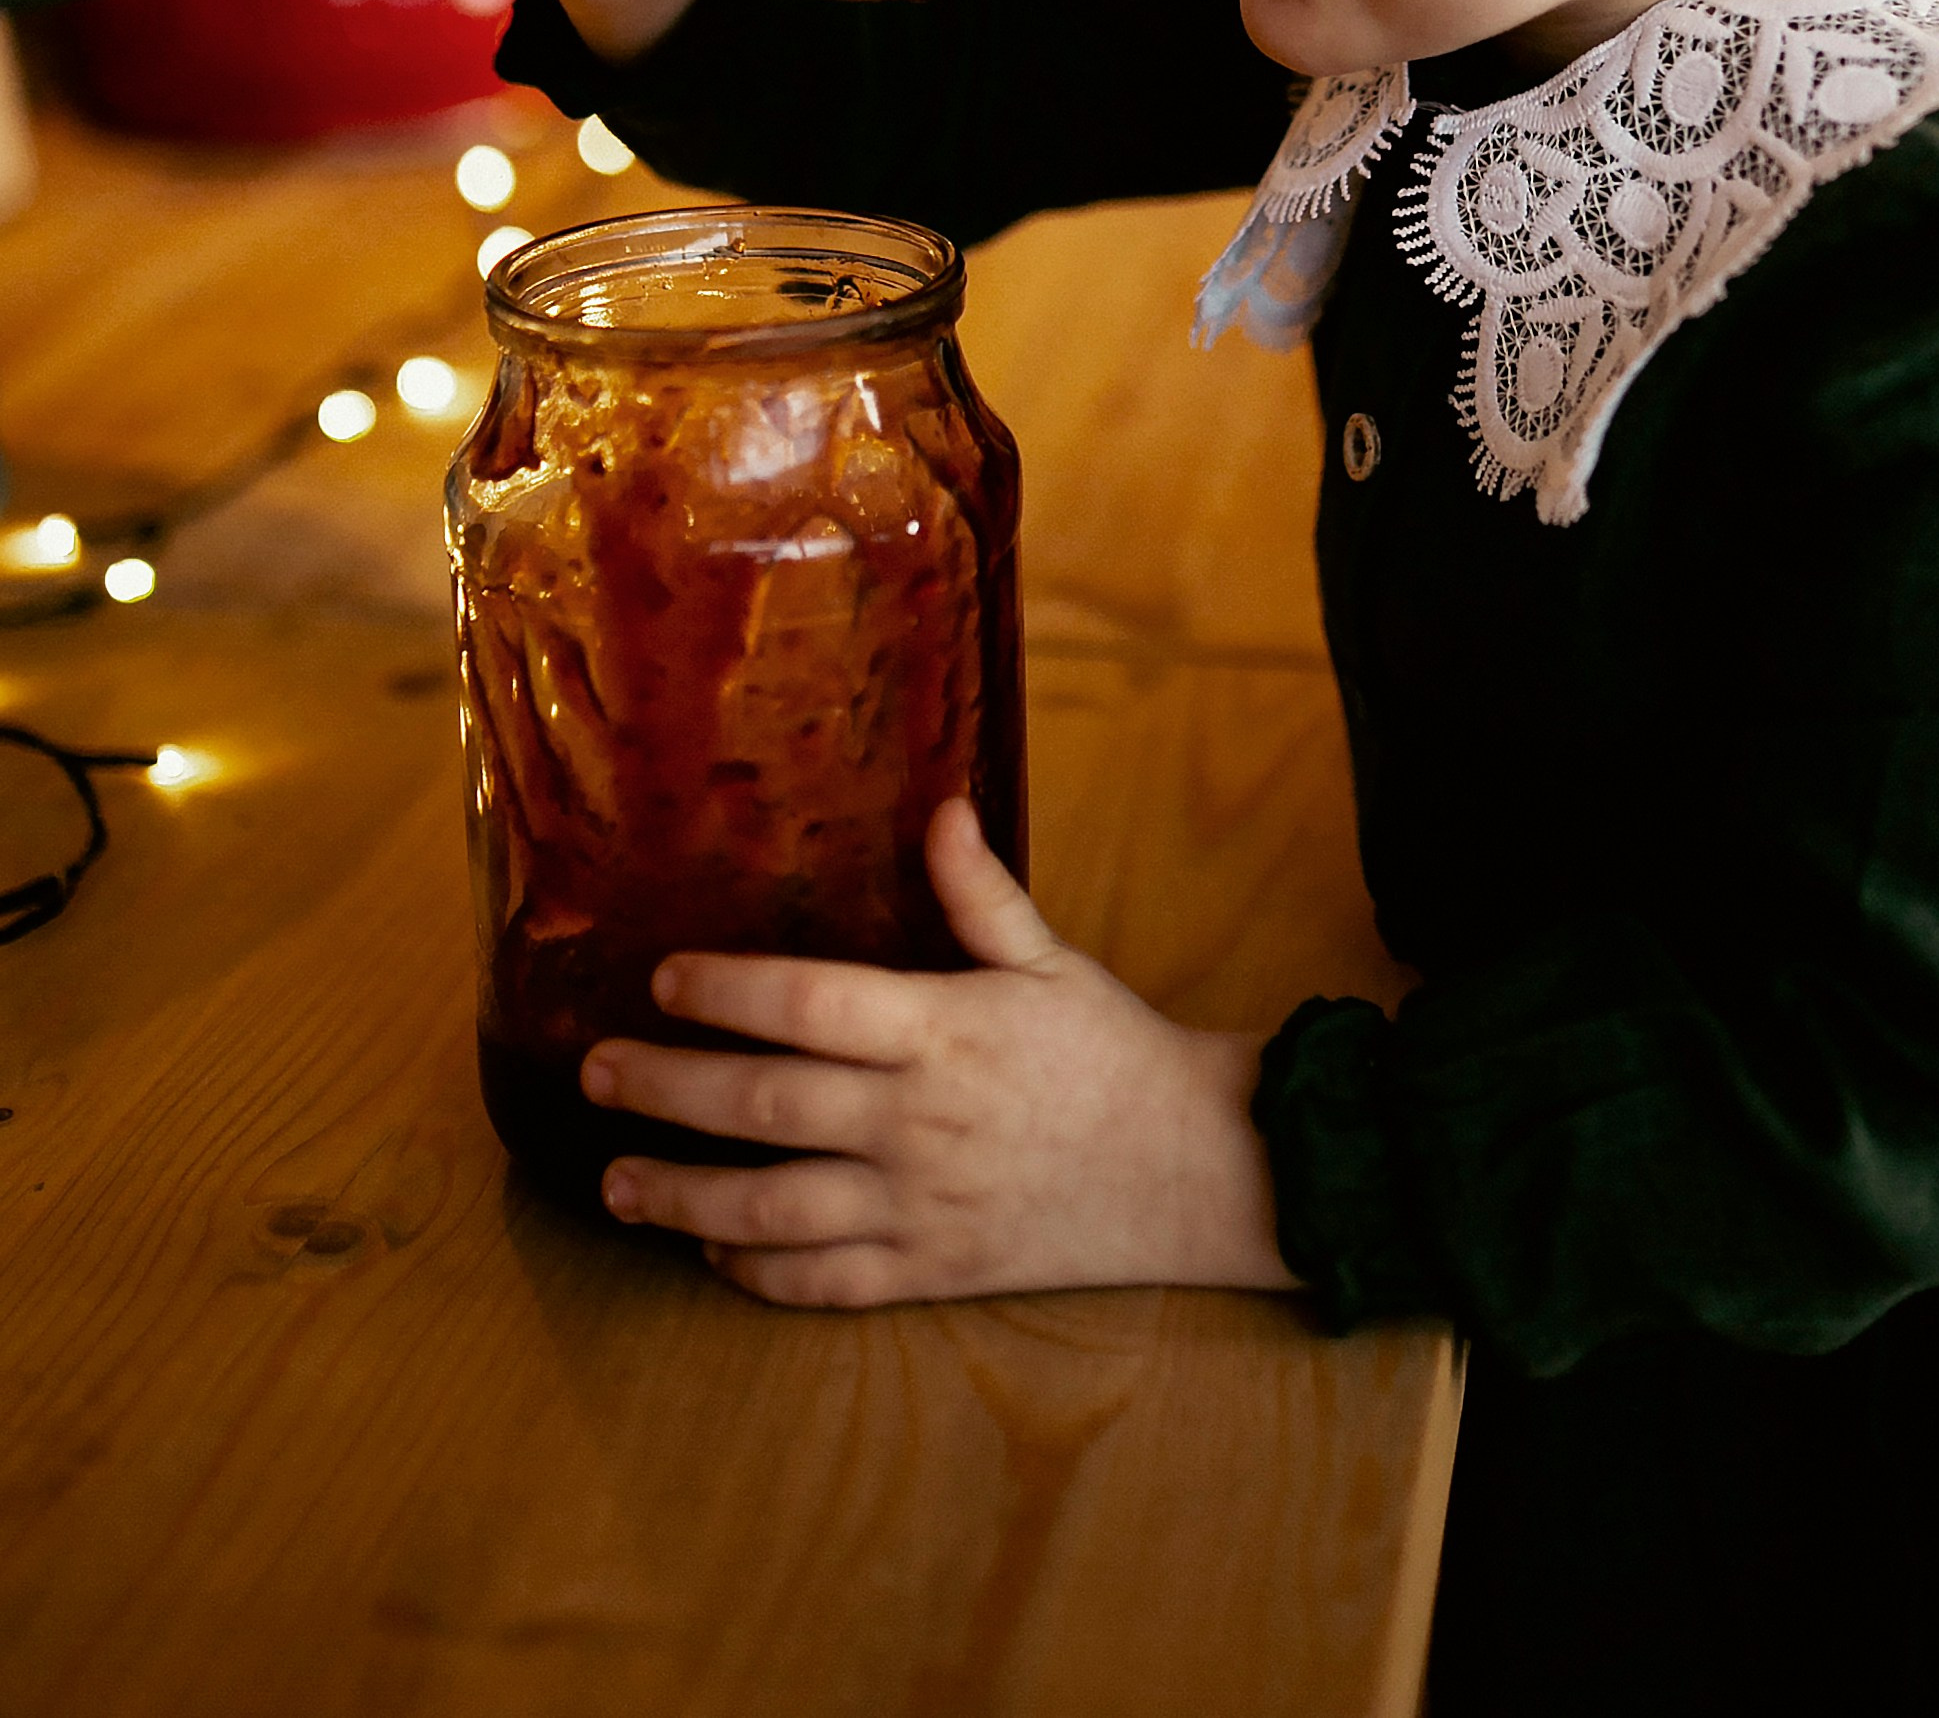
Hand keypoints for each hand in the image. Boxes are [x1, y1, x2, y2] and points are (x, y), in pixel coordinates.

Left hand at [583, 799, 1298, 1308]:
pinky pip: (823, 1282)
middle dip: (667, 1089)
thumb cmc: (1110, 1052)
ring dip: (682, 1197)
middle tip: (596, 1072)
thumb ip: (981, 892)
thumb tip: (938, 807)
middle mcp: (914, 1121)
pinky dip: (757, 1271)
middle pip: (763, 1105)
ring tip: (617, 1183)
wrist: (1191, 1169)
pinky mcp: (931, 1272)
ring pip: (772, 1209)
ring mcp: (918, 1206)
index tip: (663, 979)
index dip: (727, 991)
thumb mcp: (1051, 960)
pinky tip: (712, 1251)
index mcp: (941, 1030)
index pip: (809, 1005)